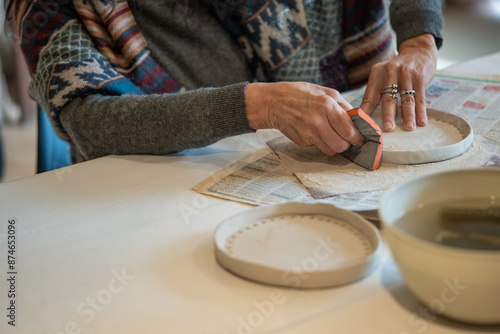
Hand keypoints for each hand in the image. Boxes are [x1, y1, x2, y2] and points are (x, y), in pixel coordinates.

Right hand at [246, 81, 363, 155]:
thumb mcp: (325, 91)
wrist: (273, 102)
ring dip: (335, 145)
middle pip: (341, 145)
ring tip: (333, 136)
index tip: (361, 138)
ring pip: (330, 150)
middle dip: (348, 144)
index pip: (349, 130)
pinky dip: (321, 142)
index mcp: (327, 105)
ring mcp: (308, 133)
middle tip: (348, 139)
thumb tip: (359, 118)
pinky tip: (316, 132)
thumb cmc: (299, 94)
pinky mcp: (301, 141)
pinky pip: (318, 147)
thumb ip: (343, 105)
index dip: (358, 137)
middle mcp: (317, 121)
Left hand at [360, 33, 437, 131]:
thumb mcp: (382, 75)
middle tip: (388, 128)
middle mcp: (390, 72)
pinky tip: (421, 121)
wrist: (417, 50)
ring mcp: (406, 74)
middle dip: (388, 115)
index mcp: (377, 74)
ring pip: (406, 98)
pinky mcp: (420, 77)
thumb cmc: (397, 69)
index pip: (369, 96)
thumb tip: (365, 115)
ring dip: (408, 115)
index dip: (367, 111)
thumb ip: (375, 92)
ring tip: (409, 127)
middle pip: (388, 98)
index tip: (366, 125)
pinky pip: (420, 97)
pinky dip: (421, 110)